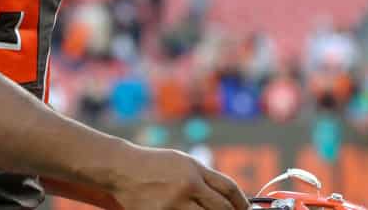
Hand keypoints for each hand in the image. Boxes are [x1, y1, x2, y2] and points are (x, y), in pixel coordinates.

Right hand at [110, 146, 248, 209]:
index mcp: (194, 169)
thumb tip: (227, 198)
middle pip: (222, 208)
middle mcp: (187, 186)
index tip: (245, 209)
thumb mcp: (181, 162)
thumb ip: (203, 177)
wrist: (122, 169)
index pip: (228, 188)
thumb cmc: (154, 164)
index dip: (242, 202)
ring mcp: (174, 204)